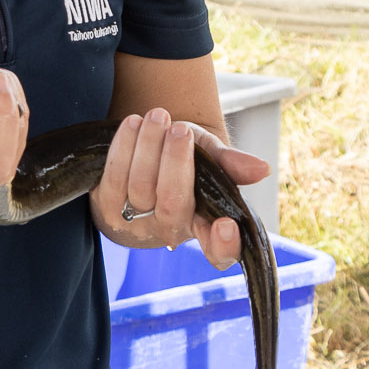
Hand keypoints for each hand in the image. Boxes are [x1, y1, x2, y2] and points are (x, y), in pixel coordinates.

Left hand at [91, 109, 269, 269]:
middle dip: (176, 163)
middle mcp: (170, 231)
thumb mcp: (212, 159)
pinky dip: (125, 146)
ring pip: (140, 186)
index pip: (219, 252)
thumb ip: (232, 165)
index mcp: (204, 226)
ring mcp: (136, 223)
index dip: (223, 245)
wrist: (146, 158)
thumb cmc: (188, 162)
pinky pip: (114, 176)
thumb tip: (261, 168)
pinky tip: (133, 124)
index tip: (226, 225)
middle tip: (181, 129)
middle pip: (172, 204)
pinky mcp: (107, 207)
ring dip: (148, 145)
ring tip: (157, 116)